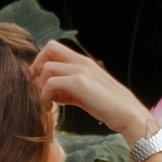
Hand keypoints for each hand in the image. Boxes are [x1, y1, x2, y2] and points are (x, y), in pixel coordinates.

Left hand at [32, 43, 151, 146]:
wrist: (127, 114)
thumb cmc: (108, 107)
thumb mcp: (85, 94)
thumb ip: (67, 90)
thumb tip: (50, 94)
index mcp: (84, 62)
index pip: (55, 49)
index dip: (42, 62)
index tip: (37, 80)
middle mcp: (82, 62)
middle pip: (50, 47)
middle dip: (36, 64)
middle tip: (34, 83)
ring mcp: (81, 70)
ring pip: (46, 68)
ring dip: (40, 87)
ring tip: (46, 104)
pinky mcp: (79, 83)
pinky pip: (50, 83)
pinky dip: (45, 97)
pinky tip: (50, 108)